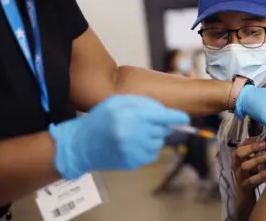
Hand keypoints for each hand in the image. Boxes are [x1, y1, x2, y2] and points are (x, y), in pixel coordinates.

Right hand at [49, 95, 189, 179]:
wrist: (80, 145)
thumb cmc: (100, 119)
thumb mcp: (118, 102)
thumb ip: (142, 104)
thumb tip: (164, 112)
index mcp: (130, 116)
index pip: (161, 116)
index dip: (176, 117)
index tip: (185, 118)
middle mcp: (133, 133)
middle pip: (161, 130)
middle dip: (157, 125)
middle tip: (141, 124)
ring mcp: (133, 150)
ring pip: (157, 143)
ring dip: (151, 138)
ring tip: (134, 134)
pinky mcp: (131, 163)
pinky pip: (150, 155)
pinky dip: (146, 150)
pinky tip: (132, 145)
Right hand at [233, 137, 265, 189]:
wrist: (245, 194)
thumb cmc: (251, 173)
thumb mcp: (252, 161)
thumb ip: (257, 151)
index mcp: (238, 156)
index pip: (241, 144)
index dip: (251, 140)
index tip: (262, 137)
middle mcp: (236, 164)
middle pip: (239, 153)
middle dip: (252, 147)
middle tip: (265, 144)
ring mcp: (239, 175)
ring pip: (244, 166)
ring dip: (257, 160)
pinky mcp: (244, 185)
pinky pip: (251, 180)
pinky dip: (260, 176)